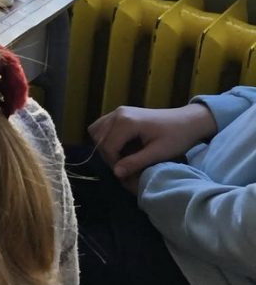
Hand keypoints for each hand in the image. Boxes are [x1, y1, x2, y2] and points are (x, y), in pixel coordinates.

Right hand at [89, 102, 216, 185]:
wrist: (188, 121)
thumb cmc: (177, 137)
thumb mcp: (158, 153)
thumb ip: (135, 162)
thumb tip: (116, 173)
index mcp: (126, 122)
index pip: (108, 146)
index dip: (114, 163)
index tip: (126, 173)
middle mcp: (118, 114)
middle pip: (99, 138)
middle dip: (108, 155)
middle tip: (124, 167)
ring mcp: (118, 111)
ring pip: (97, 130)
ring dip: (104, 145)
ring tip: (121, 157)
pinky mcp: (121, 113)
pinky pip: (103, 125)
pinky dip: (106, 137)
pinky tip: (120, 147)